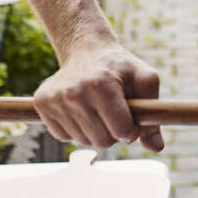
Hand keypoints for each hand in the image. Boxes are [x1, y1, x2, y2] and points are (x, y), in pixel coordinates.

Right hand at [33, 40, 163, 151]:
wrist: (86, 50)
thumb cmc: (120, 67)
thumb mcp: (145, 79)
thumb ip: (154, 112)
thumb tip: (156, 147)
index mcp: (102, 85)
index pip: (121, 131)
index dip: (133, 131)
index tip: (135, 122)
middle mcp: (74, 93)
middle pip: (102, 141)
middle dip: (115, 133)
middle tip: (116, 114)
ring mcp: (54, 99)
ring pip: (83, 141)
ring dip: (96, 131)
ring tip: (99, 109)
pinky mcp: (41, 104)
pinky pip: (64, 137)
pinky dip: (76, 129)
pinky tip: (82, 110)